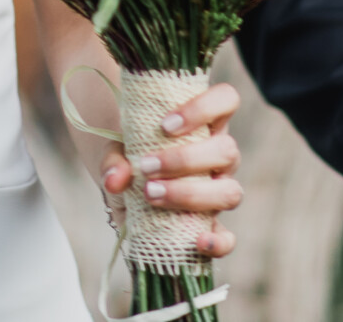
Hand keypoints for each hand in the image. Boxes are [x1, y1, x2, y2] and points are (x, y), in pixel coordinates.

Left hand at [101, 79, 242, 258]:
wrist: (122, 187)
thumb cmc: (128, 154)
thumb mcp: (115, 149)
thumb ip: (113, 159)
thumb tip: (116, 180)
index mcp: (204, 123)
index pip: (226, 100)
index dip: (204, 108)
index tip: (165, 125)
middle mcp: (217, 155)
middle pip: (228, 150)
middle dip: (185, 160)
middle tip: (146, 167)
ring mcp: (217, 189)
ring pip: (229, 191)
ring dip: (191, 194)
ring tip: (152, 194)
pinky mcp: (209, 224)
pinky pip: (227, 237)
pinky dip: (219, 242)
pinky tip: (198, 242)